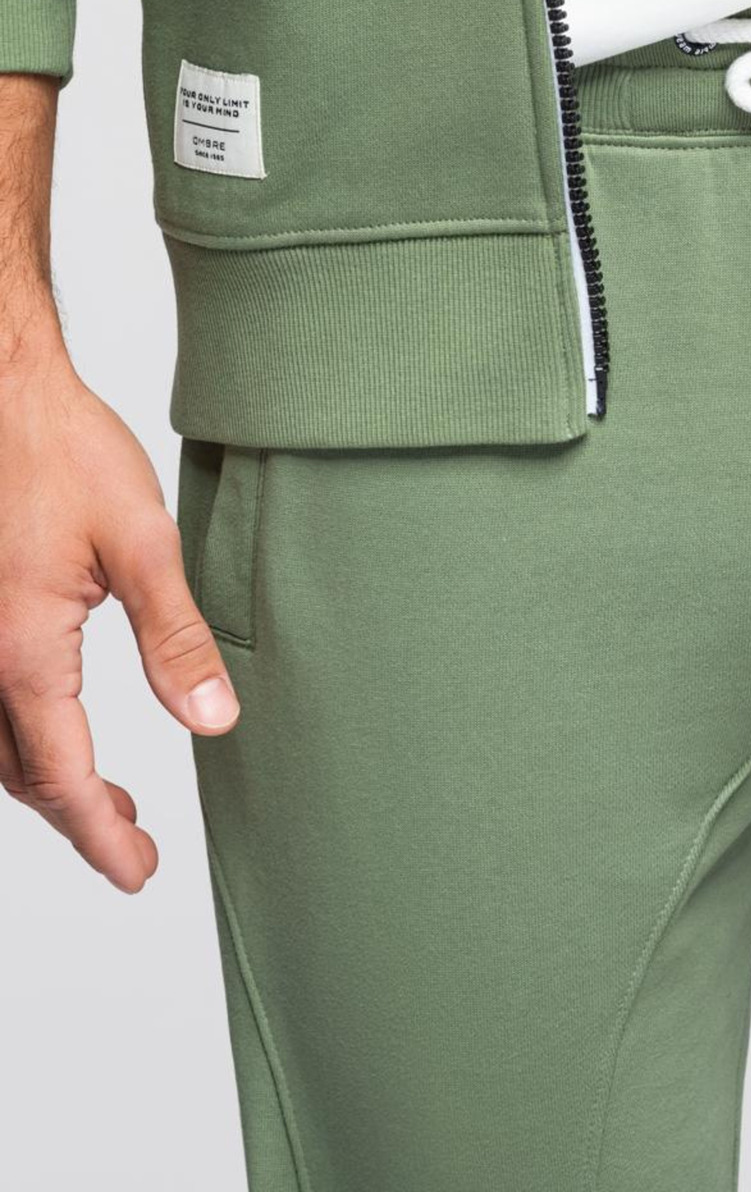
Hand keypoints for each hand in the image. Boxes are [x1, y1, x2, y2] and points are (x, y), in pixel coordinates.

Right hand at [0, 339, 238, 891]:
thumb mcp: (140, 543)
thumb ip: (176, 637)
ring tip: (111, 797)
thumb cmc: (62, 451)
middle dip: (81, 818)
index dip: (104, 836)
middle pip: (24, 774)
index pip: (65, 780)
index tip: (140, 872)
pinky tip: (60, 721)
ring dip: (50, 778)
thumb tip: (215, 719)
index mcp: (24, 654)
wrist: (2, 393)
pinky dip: (25, 733)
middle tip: (134, 847)